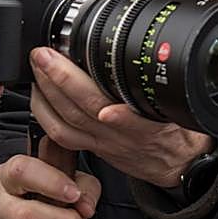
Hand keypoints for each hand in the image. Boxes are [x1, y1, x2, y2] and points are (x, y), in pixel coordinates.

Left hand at [29, 46, 213, 187]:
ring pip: (67, 124)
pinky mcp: (91, 148)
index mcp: (149, 127)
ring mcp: (102, 143)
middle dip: (61, 80)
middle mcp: (120, 136)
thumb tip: (157, 58)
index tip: (105, 104)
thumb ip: (163, 90)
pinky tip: (37, 94)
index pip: (133, 119)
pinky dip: (44, 114)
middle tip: (44, 54)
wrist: (175, 164)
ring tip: (37, 68)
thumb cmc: (176, 131)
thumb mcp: (180, 108)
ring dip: (46, 94)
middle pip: (86, 112)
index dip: (118, 115)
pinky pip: (61, 136)